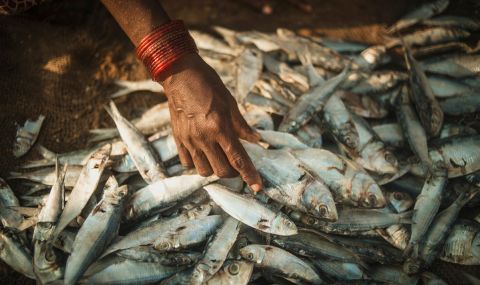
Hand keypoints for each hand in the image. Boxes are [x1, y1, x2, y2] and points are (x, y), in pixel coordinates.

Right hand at [158, 53, 262, 191]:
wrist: (180, 75)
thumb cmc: (208, 85)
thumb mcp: (230, 103)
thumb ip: (242, 126)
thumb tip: (257, 140)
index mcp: (220, 128)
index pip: (238, 159)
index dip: (249, 175)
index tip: (257, 187)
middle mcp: (204, 138)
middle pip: (222, 170)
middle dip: (233, 173)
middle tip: (237, 164)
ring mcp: (189, 140)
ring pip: (204, 171)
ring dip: (215, 169)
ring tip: (219, 158)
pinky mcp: (178, 139)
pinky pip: (187, 162)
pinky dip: (198, 163)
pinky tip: (204, 154)